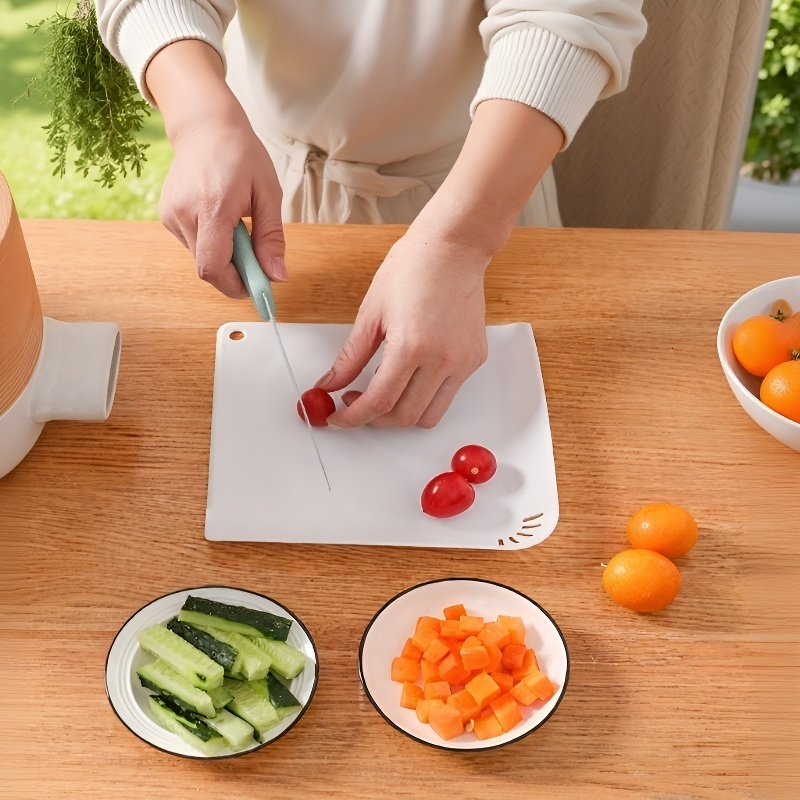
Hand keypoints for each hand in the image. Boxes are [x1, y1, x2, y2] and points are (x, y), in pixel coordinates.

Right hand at [146, 40, 286, 297]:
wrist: (205, 125)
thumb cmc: (241, 155)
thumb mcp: (268, 194)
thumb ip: (271, 238)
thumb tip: (277, 276)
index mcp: (213, 206)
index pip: (214, 267)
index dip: (236, 286)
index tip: (258, 287)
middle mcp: (184, 213)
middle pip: (208, 268)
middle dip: (235, 272)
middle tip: (256, 256)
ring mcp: (171, 215)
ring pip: (201, 259)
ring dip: (224, 256)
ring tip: (238, 227)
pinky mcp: (167, 216)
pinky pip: (193, 245)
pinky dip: (212, 244)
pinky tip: (221, 220)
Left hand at [318, 223, 489, 427]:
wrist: (453, 247)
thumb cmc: (413, 268)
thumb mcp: (371, 314)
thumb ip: (350, 358)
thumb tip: (329, 384)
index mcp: (412, 345)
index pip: (379, 402)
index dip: (353, 418)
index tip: (339, 418)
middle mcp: (442, 359)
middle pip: (404, 417)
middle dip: (375, 420)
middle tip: (356, 403)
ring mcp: (463, 361)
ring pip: (429, 415)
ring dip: (402, 414)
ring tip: (384, 392)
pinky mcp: (475, 359)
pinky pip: (447, 394)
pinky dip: (424, 395)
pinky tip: (410, 374)